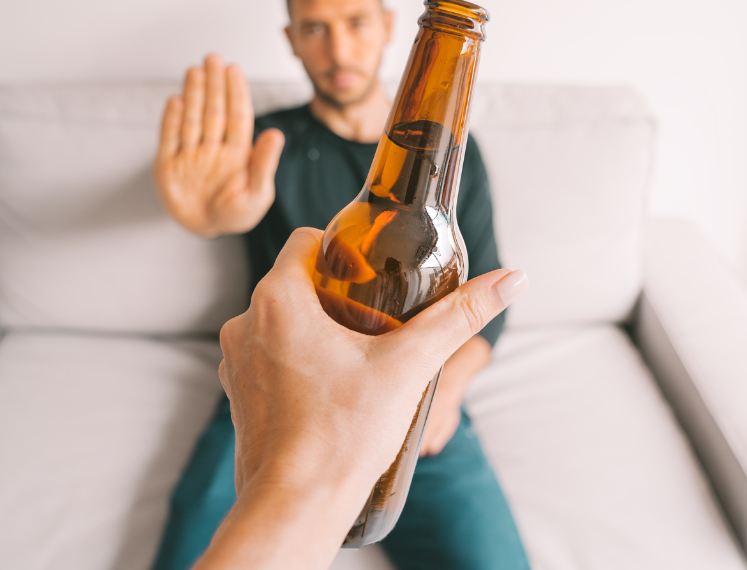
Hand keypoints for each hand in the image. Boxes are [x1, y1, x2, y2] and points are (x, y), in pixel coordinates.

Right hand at [155, 54, 284, 236]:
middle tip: (213, 58)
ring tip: (195, 71)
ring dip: (194, 95)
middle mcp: (214, 147)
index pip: (237, 116)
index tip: (233, 70)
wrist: (205, 228)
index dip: (235, 93)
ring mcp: (190, 153)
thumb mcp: (257, 194)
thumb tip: (276, 134)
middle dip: (214, 85)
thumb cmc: (236, 213)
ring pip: (192, 119)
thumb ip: (263, 164)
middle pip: (214, 111)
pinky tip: (176, 100)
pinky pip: (170, 138)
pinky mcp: (168, 164)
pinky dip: (171, 120)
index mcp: (237, 152)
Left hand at [197, 228, 527, 568]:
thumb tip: (510, 281)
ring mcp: (235, 360)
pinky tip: (330, 387)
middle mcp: (245, 323)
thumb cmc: (343, 436)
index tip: (370, 274)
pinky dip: (296, 361)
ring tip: (356, 355)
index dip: (341, 250)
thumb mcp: (410, 366)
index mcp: (277, 300)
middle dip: (334, 293)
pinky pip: (268, 357)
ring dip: (313, 328)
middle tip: (374, 317)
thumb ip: (459, 317)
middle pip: (295, 282)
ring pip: (279, 321)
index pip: (305, 241)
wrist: (297, 504)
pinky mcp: (238, 392)